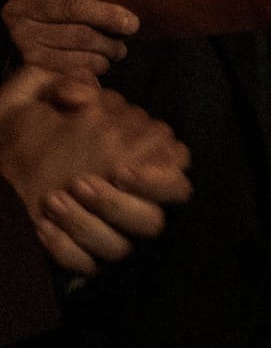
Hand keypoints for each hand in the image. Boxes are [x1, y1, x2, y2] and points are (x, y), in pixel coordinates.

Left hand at [0, 66, 191, 276]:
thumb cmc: (17, 134)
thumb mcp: (32, 98)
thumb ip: (63, 82)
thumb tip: (85, 89)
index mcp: (131, 163)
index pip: (177, 177)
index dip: (161, 176)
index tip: (123, 167)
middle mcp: (123, 203)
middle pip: (154, 221)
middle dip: (125, 205)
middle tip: (86, 183)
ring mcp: (100, 235)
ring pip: (120, 248)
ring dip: (88, 224)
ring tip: (53, 200)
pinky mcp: (76, 259)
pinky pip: (83, 265)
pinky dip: (64, 247)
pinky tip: (40, 226)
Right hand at [3, 0, 138, 79]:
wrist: (24, 46)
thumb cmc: (56, 13)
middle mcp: (21, 7)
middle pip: (73, 7)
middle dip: (109, 16)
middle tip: (132, 25)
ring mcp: (23, 35)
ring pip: (78, 38)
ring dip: (108, 45)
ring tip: (119, 48)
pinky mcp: (31, 62)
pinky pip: (73, 63)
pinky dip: (96, 63)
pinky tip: (103, 61)